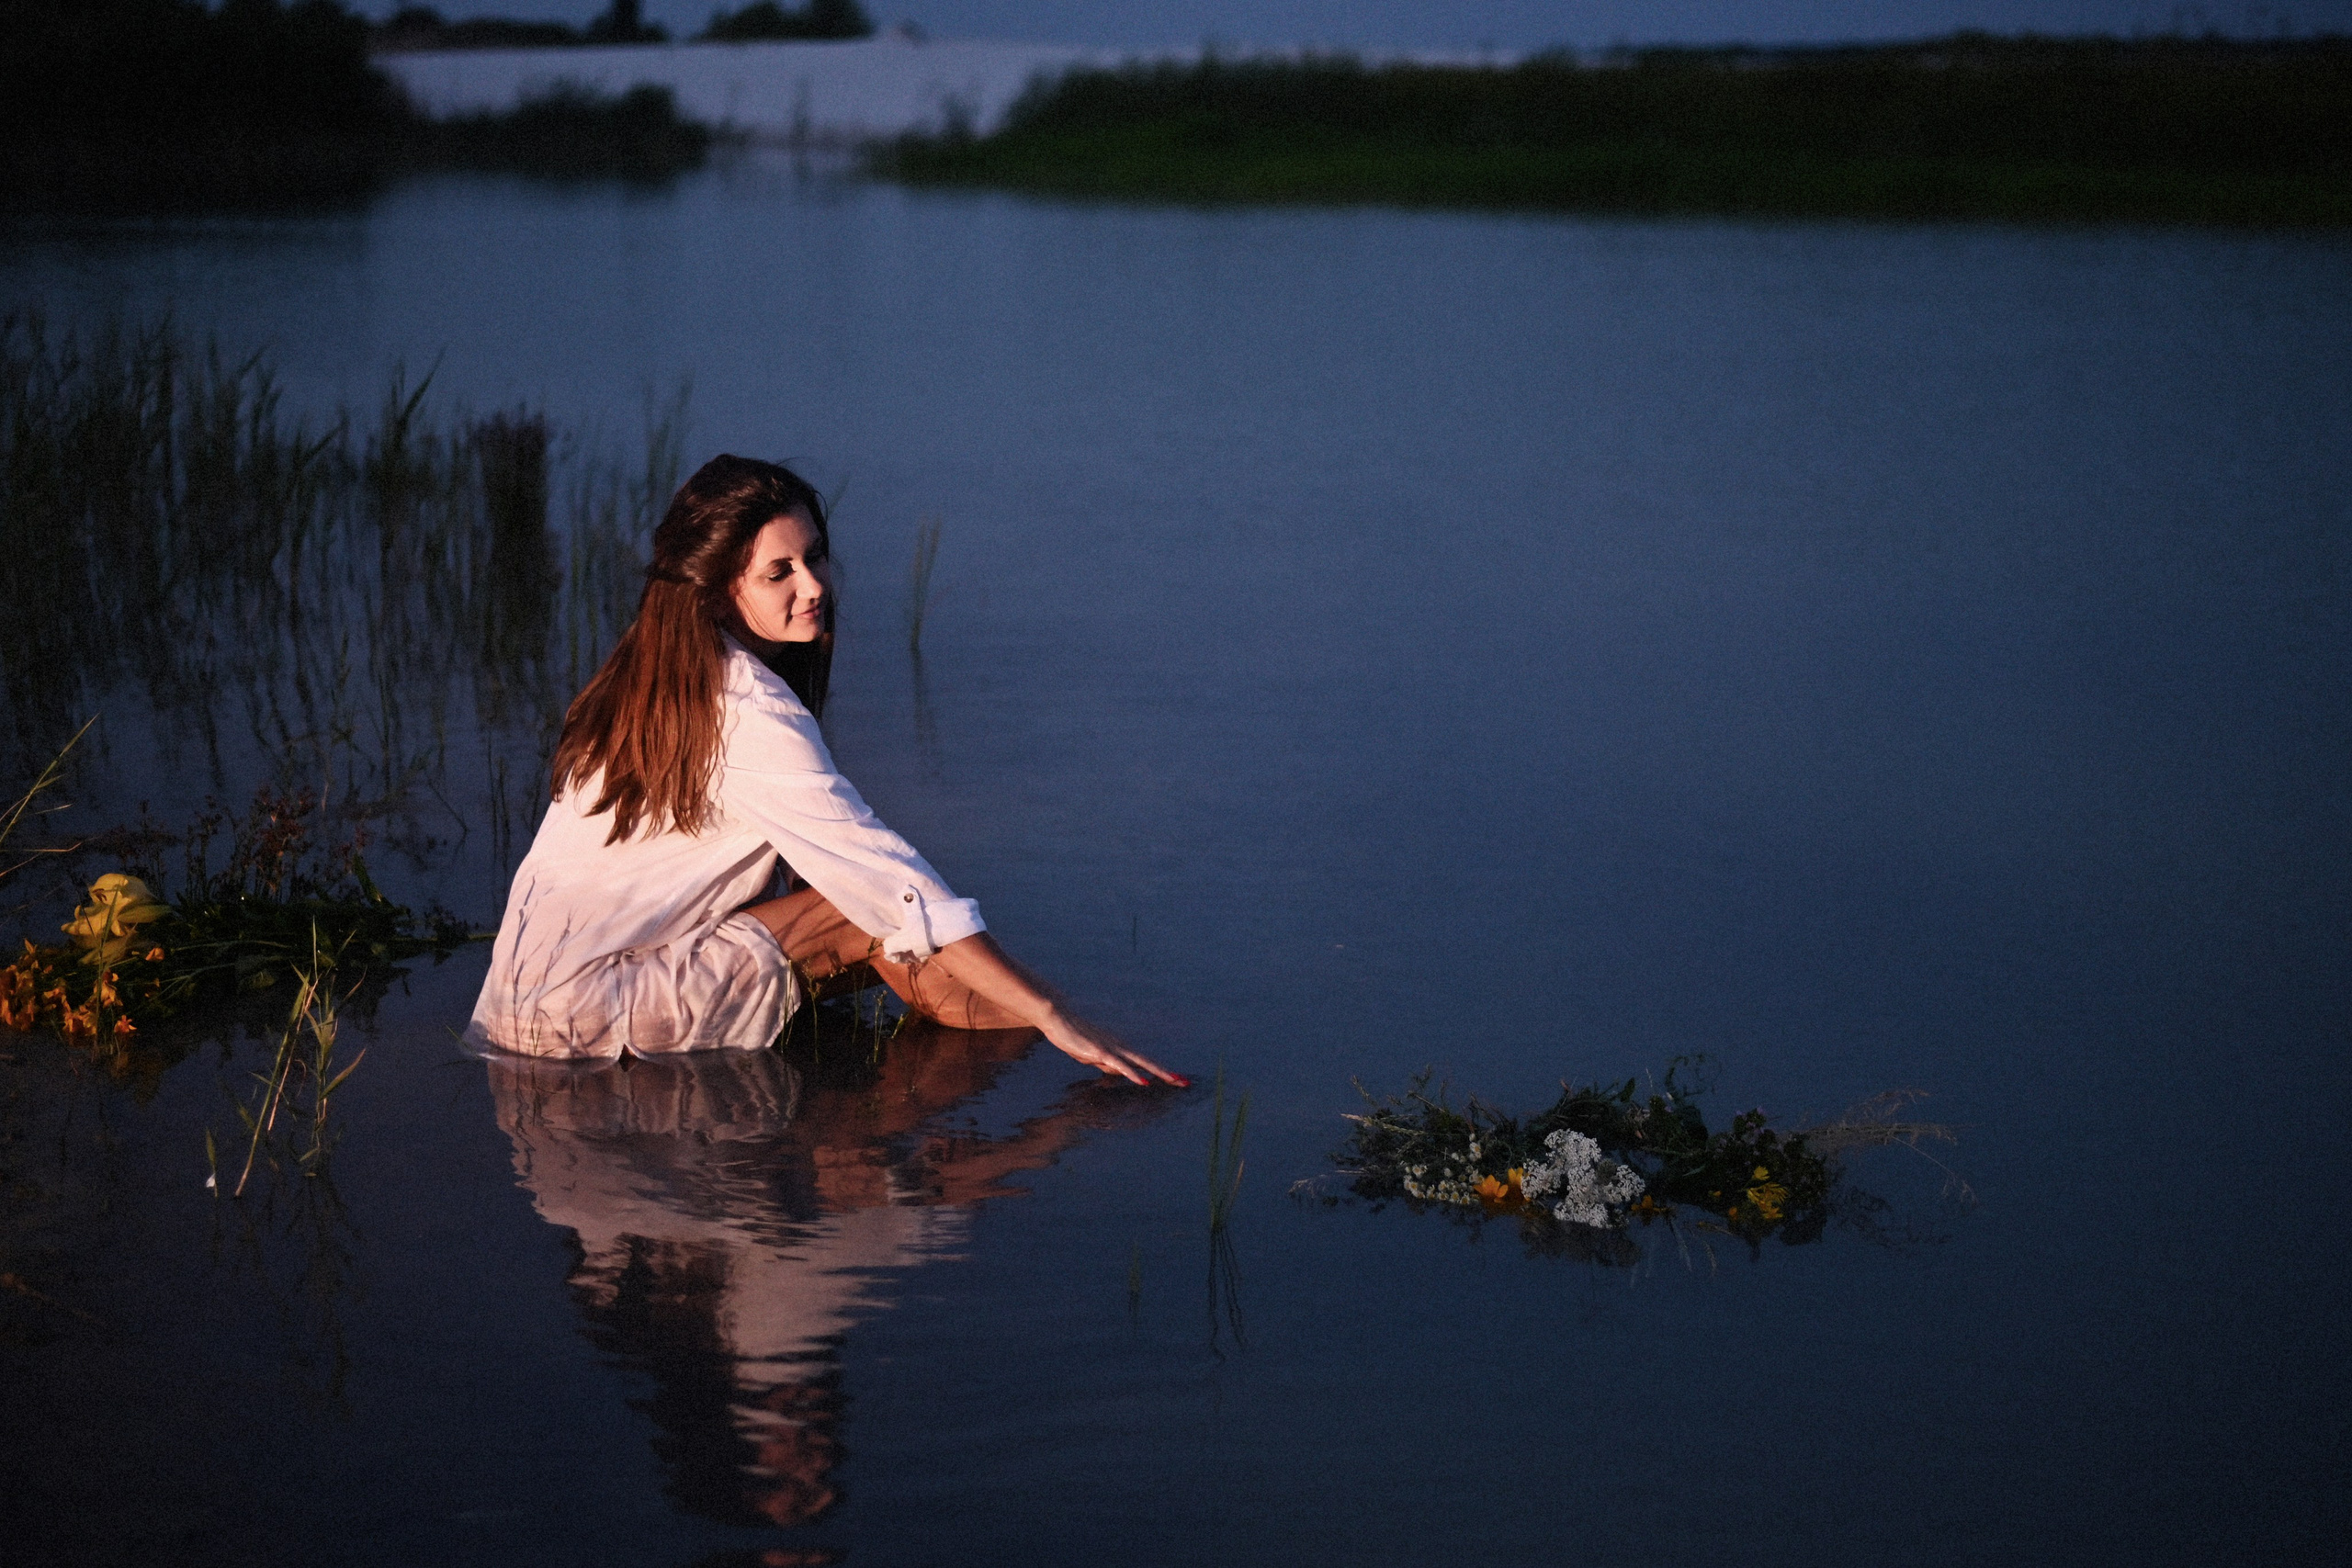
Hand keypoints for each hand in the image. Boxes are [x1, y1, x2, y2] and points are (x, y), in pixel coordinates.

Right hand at [1040, 1009, 1188, 1087]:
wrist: (1058, 1016)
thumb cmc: (1073, 1035)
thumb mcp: (1091, 1056)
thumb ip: (1105, 1064)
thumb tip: (1118, 1072)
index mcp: (1118, 1048)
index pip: (1143, 1062)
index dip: (1159, 1070)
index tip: (1175, 1078)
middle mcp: (1119, 1046)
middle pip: (1147, 1061)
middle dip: (1166, 1072)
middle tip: (1184, 1082)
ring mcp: (1111, 1048)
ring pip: (1139, 1062)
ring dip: (1157, 1072)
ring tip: (1173, 1080)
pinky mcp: (1100, 1052)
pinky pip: (1120, 1065)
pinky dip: (1133, 1074)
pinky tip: (1143, 1081)